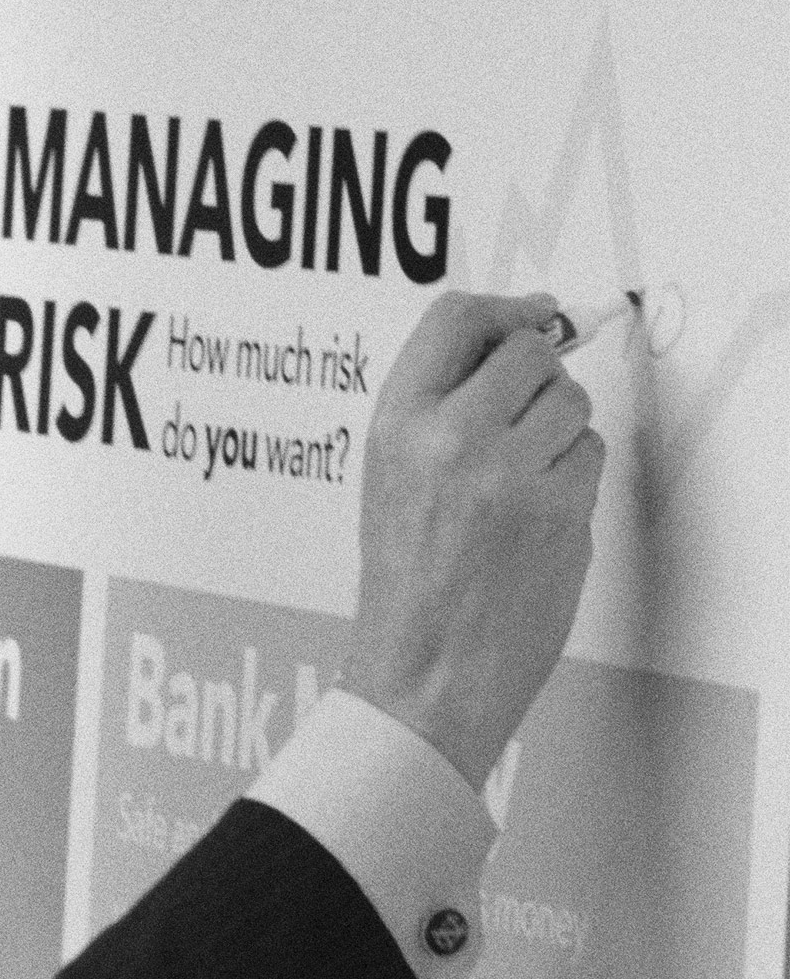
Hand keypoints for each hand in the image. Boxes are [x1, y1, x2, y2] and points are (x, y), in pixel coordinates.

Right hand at [343, 292, 604, 790]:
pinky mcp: (560, 508)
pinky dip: (572, 478)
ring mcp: (510, 473)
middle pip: (528, 352)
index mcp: (396, 426)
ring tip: (519, 481)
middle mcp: (451, 438)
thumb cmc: (408, 585)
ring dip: (559, 431)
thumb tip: (514, 339)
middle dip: (538, 377)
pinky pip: (589, 457)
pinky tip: (535, 516)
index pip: (453, 319)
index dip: (503, 307)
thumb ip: (439, 407)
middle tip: (522, 417)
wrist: (425, 671)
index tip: (530, 314)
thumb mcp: (390, 478)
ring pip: (570, 403)